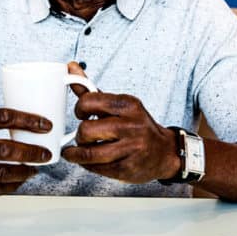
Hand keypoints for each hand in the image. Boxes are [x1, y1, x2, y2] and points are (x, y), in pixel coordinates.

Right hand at [0, 108, 52, 195]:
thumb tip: (19, 120)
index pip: (2, 117)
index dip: (28, 120)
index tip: (45, 125)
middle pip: (4, 149)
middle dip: (31, 152)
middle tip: (46, 153)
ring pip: (0, 173)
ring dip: (23, 172)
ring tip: (35, 168)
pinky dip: (8, 186)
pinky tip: (18, 181)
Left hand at [61, 62, 179, 182]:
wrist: (164, 152)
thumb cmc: (136, 125)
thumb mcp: (118, 104)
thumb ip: (91, 88)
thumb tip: (71, 66)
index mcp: (128, 105)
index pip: (89, 102)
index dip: (79, 109)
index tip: (81, 113)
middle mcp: (131, 126)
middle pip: (86, 130)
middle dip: (80, 134)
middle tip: (83, 135)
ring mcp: (130, 149)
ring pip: (89, 153)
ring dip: (77, 153)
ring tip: (78, 151)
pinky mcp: (127, 169)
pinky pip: (96, 168)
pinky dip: (87, 165)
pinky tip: (90, 160)